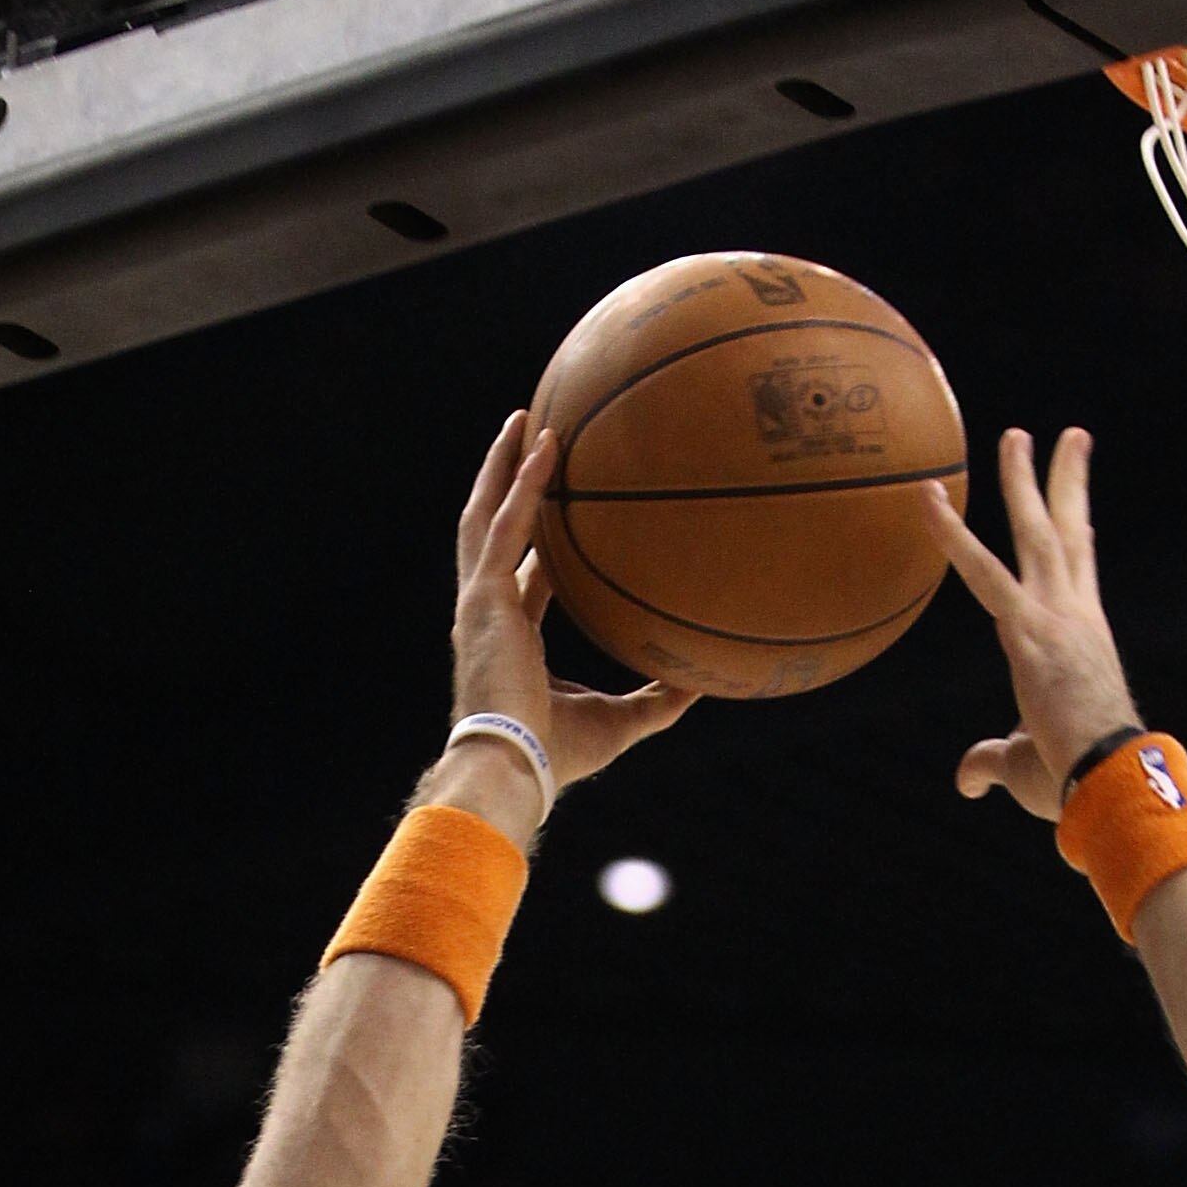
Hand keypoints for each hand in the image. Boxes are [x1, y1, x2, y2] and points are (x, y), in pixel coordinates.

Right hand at [428, 410, 693, 845]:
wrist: (516, 766)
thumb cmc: (559, 756)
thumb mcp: (622, 721)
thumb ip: (658, 698)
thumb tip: (706, 681)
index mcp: (514, 638)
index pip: (526, 578)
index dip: (538, 543)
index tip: (561, 511)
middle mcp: (491, 612)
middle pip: (493, 531)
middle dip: (507, 485)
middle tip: (527, 440)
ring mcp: (481, 602)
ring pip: (486, 515)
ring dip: (505, 466)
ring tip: (525, 420)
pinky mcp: (484, 598)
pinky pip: (506, 526)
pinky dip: (525, 484)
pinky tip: (547, 446)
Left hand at [925, 425, 1139, 820]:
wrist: (1105, 783)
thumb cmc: (1075, 781)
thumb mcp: (1024, 764)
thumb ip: (990, 758)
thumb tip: (967, 779)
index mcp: (1083, 637)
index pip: (1081, 571)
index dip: (1078, 530)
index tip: (1078, 503)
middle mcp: (1075, 615)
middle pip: (1069, 534)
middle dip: (1065, 482)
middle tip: (1067, 436)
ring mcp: (1056, 617)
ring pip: (1036, 533)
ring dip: (1023, 481)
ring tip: (1015, 435)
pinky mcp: (1029, 632)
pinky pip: (981, 572)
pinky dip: (951, 535)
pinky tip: (929, 499)